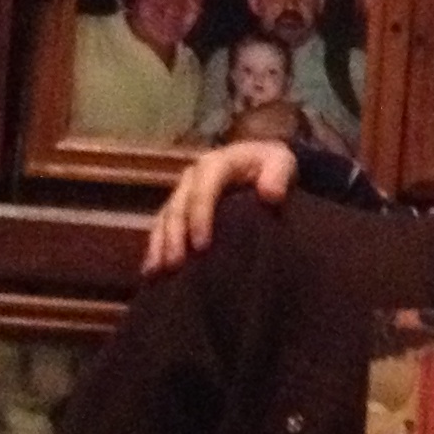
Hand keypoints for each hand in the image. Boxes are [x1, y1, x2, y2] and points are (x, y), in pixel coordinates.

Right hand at [144, 140, 297, 274]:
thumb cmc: (271, 167)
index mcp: (216, 164)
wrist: (260, 166)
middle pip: (178, 206)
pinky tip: (152, 271)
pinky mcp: (177, 209)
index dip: (200, 215)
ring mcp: (182, 193)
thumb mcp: (282, 161)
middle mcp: (193, 178)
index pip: (204, 188)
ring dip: (160, 245)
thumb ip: (279, 174)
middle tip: (175, 265)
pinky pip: (161, 228)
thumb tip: (271, 195)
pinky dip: (156, 248)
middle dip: (175, 236)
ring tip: (157, 271)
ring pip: (164, 218)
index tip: (202, 246)